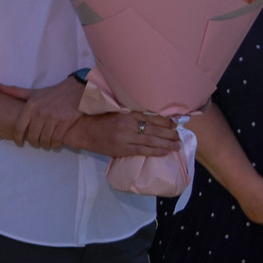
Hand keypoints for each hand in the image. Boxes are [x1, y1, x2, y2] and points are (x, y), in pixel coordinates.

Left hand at [0, 79, 86, 149]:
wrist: (75, 90)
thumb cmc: (52, 93)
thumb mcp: (33, 92)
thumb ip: (14, 91)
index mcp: (30, 107)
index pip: (19, 127)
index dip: (17, 138)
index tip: (19, 143)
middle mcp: (40, 113)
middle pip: (32, 137)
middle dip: (33, 143)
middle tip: (35, 143)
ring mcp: (53, 118)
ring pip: (44, 140)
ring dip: (44, 145)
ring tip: (45, 144)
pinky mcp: (65, 123)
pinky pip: (56, 140)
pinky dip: (54, 144)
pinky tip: (54, 143)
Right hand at [66, 107, 182, 158]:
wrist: (82, 130)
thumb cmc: (100, 119)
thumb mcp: (116, 110)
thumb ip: (132, 112)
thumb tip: (152, 114)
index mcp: (127, 112)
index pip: (152, 116)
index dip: (166, 121)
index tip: (175, 123)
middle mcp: (128, 124)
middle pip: (155, 129)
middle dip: (170, 133)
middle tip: (180, 135)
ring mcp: (125, 137)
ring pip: (151, 141)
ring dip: (167, 143)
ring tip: (177, 145)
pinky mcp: (122, 149)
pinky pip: (142, 151)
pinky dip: (156, 151)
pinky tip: (165, 152)